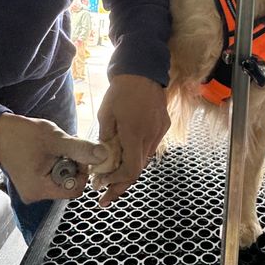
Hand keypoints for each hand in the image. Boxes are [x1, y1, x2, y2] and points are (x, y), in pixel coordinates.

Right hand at [0, 113, 118, 202]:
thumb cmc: (23, 135)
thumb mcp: (56, 139)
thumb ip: (80, 149)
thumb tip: (103, 155)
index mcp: (40, 189)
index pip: (75, 189)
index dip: (82, 170)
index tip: (77, 153)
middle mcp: (35, 195)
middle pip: (69, 185)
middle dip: (73, 165)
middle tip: (67, 146)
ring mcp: (32, 191)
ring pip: (62, 180)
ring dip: (65, 163)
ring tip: (56, 147)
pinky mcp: (31, 184)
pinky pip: (52, 177)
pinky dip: (56, 164)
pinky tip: (50, 152)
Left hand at [93, 75, 169, 205]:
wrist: (142, 71)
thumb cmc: (121, 91)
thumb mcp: (105, 115)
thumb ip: (105, 140)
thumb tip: (100, 160)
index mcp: (134, 133)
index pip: (130, 170)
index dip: (116, 183)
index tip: (102, 188)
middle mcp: (150, 135)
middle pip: (138, 169)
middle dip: (121, 183)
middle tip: (106, 193)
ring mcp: (160, 132)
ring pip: (145, 160)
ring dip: (130, 170)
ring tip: (112, 177)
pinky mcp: (164, 127)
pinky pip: (150, 147)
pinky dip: (138, 156)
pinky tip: (126, 157)